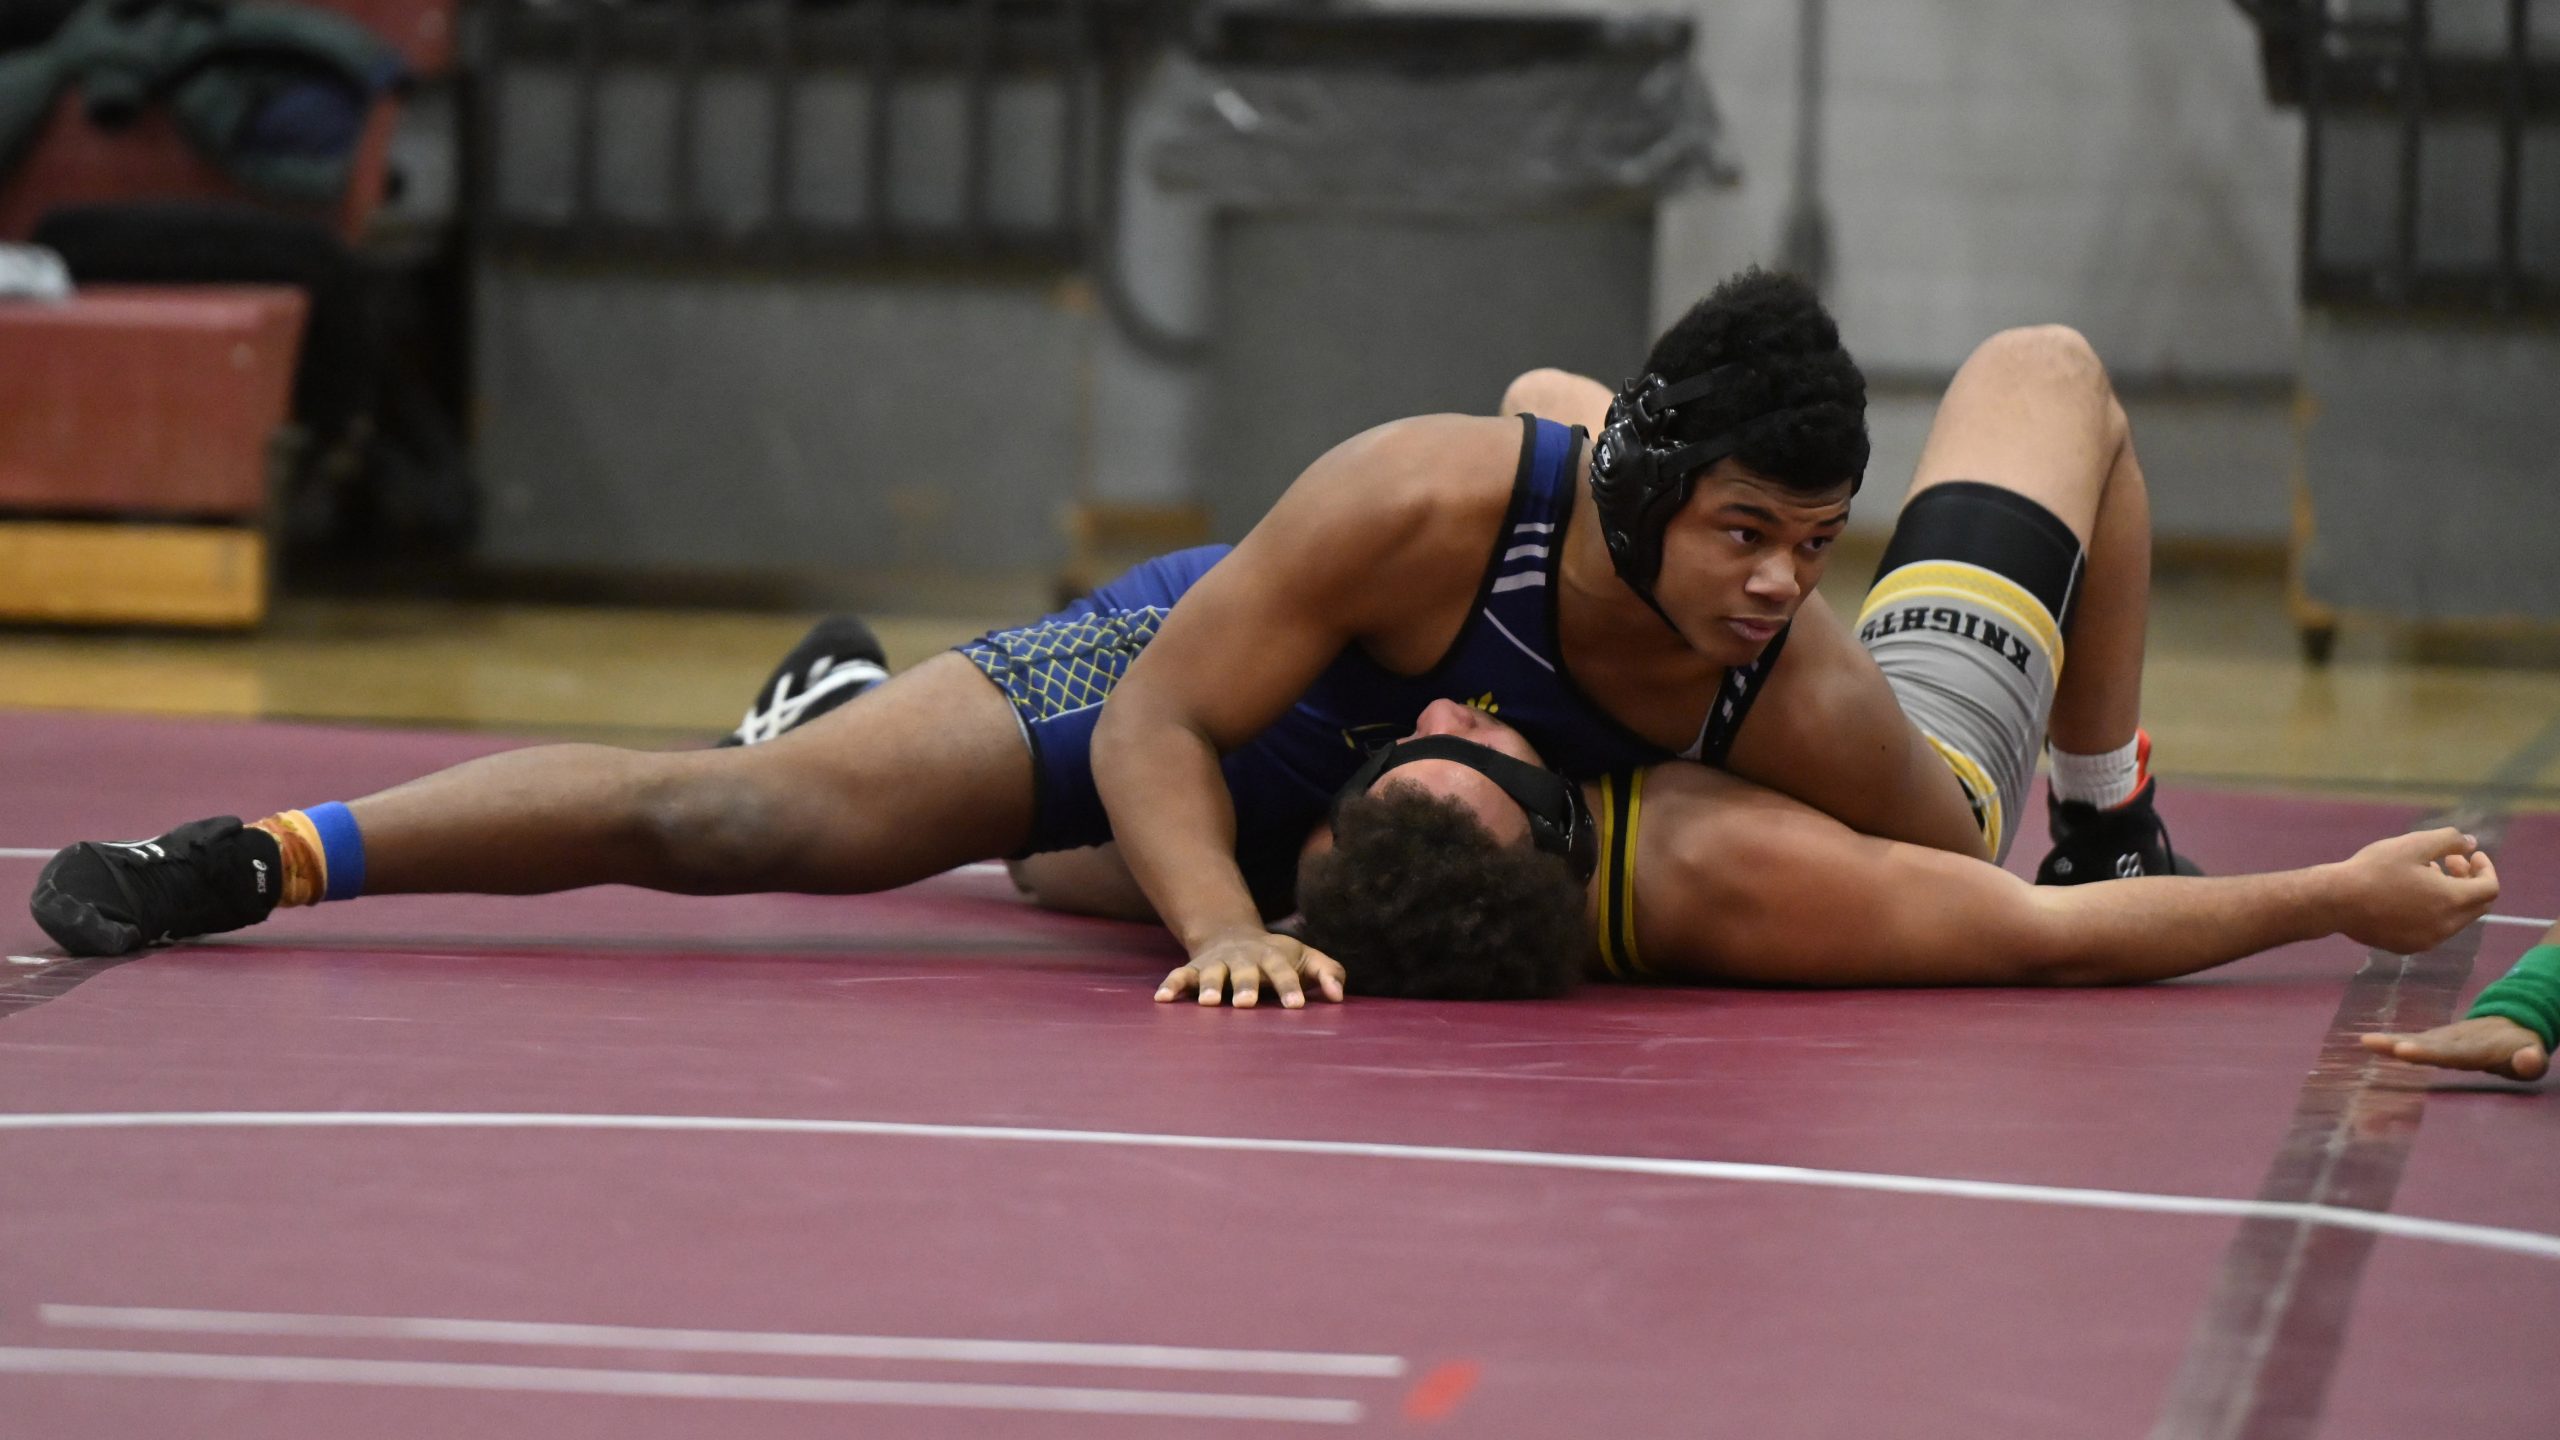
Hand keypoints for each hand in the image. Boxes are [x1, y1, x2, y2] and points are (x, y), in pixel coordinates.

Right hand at [1156, 931, 1345, 1008]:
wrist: (1234, 935)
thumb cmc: (1278, 957)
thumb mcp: (1306, 959)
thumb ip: (1328, 973)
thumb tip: (1339, 997)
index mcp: (1271, 956)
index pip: (1283, 972)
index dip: (1290, 988)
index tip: (1297, 1007)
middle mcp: (1242, 958)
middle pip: (1244, 971)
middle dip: (1245, 986)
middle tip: (1247, 1004)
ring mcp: (1217, 963)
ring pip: (1212, 973)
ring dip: (1210, 986)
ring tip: (1209, 1003)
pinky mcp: (1195, 969)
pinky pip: (1180, 976)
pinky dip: (1171, 986)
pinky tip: (1162, 999)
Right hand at [2335, 828, 2498, 953]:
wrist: (2336, 902)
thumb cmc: (2375, 869)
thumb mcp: (2413, 844)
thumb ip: (2449, 840)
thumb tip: (2471, 844)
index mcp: (2451, 900)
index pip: (2490, 888)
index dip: (2486, 868)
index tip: (2469, 855)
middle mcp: (2445, 926)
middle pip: (2477, 905)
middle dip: (2470, 881)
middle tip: (2448, 862)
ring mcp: (2428, 940)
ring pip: (2456, 918)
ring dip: (2451, 896)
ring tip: (2422, 876)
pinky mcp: (2409, 947)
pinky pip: (2434, 929)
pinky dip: (2434, 912)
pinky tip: (2407, 897)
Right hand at [2360, 1016, 2548, 1080]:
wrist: (2511, 1024)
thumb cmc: (2522, 1049)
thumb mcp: (2533, 1056)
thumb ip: (2531, 1060)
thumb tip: (2527, 1059)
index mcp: (2477, 1048)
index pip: (2451, 1052)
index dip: (2427, 1052)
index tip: (2403, 1050)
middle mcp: (2454, 1041)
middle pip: (2425, 1044)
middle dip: (2400, 1045)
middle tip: (2370, 1043)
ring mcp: (2442, 1039)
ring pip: (2415, 1040)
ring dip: (2390, 1042)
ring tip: (2365, 1041)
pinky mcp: (2434, 1041)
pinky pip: (2411, 1041)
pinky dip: (2390, 1043)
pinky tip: (2368, 1043)